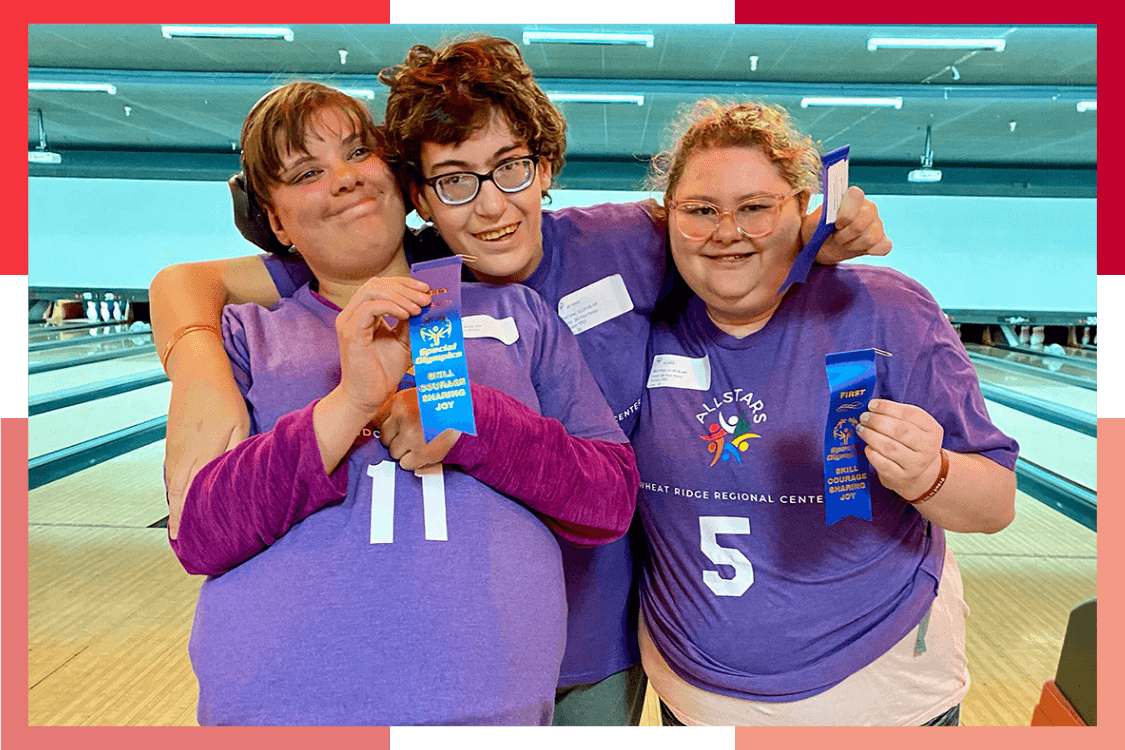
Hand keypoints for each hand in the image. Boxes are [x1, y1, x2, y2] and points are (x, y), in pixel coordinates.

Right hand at [165, 356, 249, 539]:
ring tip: (178, 529)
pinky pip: (171, 473)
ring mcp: (174, 449)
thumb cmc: (224, 399)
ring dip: (175, 507)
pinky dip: (173, 490)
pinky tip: (178, 499)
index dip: (188, 518)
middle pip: (179, 495)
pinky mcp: (172, 443)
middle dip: (179, 520)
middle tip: (181, 543)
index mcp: (200, 454)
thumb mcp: (238, 425)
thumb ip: (234, 454)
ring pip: (173, 485)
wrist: (197, 373)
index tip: (186, 539)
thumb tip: (232, 479)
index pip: (192, 495)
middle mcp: (183, 456)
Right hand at [335, 276, 430, 421]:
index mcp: (362, 314)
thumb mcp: (403, 342)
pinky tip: (407, 315)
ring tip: (418, 308)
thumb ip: (410, 322)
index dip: (404, 284)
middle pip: (376, 283)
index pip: (380, 285)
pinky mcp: (351, 333)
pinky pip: (370, 308)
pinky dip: (391, 307)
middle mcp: (352, 314)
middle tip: (426, 298)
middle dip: (405, 287)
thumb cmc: (383, 372)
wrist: (367, 397)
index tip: (426, 290)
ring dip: (400, 296)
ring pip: (372, 291)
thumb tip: (426, 304)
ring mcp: (349, 322)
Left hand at [372, 388, 460, 471]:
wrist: (470, 416)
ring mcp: (411, 436)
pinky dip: (414, 462)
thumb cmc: (446, 407)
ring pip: (394, 453)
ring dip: (405, 452)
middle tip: (412, 438)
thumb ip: (401, 406)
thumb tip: (378, 422)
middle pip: (385, 439)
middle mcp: (403, 417)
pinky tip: (425, 453)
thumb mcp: (420, 395)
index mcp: (401, 401)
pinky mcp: (422, 452)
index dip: (391, 428)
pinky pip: (406, 464)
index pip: (379, 422)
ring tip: (421, 444)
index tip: (398, 431)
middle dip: (396, 441)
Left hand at [803, 185, 892, 263]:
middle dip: (847, 233)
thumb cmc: (816, 231)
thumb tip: (809, 194)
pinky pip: (885, 246)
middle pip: (866, 217)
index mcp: (850, 198)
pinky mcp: (881, 240)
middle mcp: (868, 208)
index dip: (846, 212)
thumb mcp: (812, 221)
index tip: (836, 225)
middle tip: (837, 237)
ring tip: (844, 243)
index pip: (856, 194)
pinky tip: (858, 249)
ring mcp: (877, 224)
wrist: (820, 248)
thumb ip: (816, 211)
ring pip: (872, 236)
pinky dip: (870, 251)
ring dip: (853, 245)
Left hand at [855, 399, 943, 499]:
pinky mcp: (902, 477)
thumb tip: (871, 406)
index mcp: (932, 429)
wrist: (917, 472)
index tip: (871, 405)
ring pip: (890, 447)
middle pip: (901, 430)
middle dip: (878, 421)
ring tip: (861, 429)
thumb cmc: (910, 442)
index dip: (888, 408)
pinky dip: (872, 454)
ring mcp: (916, 464)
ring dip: (871, 436)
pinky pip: (884, 464)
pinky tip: (867, 447)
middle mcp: (928, 447)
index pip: (910, 414)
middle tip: (863, 418)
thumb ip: (897, 415)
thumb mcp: (914, 427)